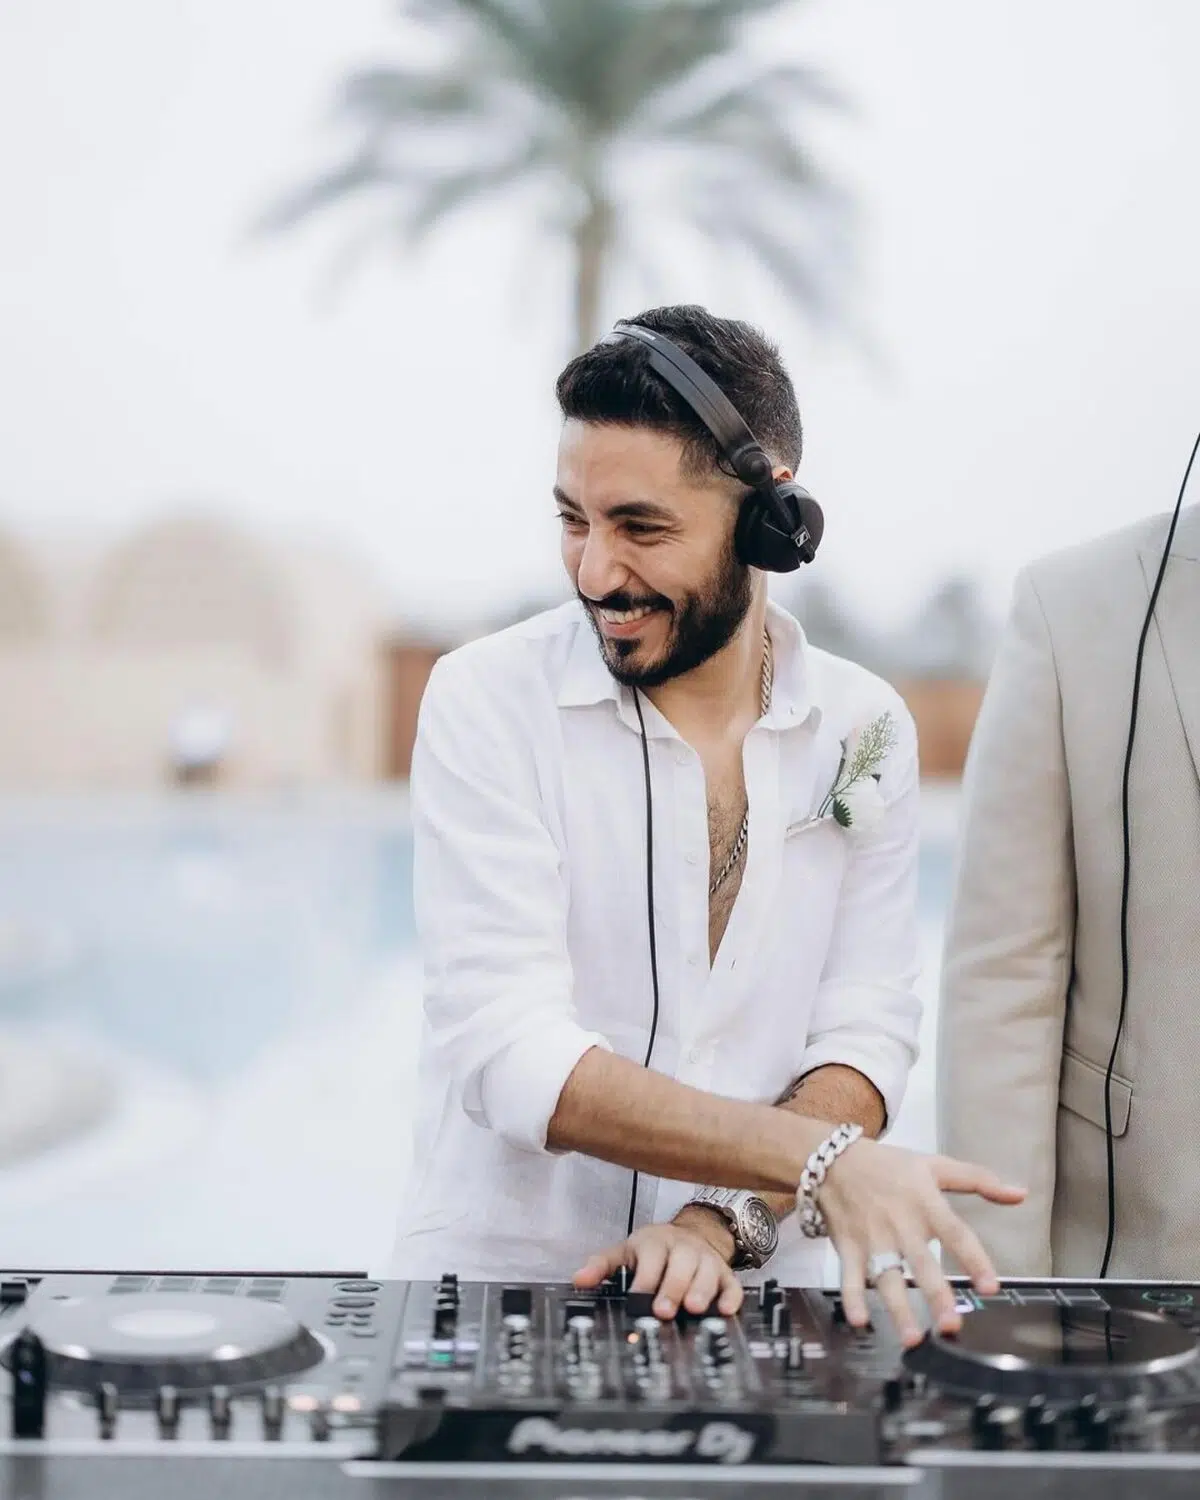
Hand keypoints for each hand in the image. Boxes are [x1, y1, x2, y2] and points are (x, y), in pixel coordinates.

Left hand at [572, 1215, 743, 1319]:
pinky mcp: (726, 1275)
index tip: (638, 1297)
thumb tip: (578, 1280)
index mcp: (656, 1243)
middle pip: (680, 1265)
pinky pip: (732, 1285)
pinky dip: (731, 1297)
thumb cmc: (654, 1250)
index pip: (651, 1258)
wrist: (693, 1235)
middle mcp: (684, 1250)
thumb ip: (602, 1266)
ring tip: (694, 1308)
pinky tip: (726, 1310)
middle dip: (672, 1287)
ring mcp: (707, 1261)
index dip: (645, 1278)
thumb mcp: (626, 1252)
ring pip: (707, 1273)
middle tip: (664, 1310)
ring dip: (701, 1290)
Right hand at [816, 1140, 1025, 1347]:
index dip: (974, 1260)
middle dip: (936, 1295)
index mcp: (925, 1203)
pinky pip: (849, 1276)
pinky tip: (859, 1320)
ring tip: (912, 1338)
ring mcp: (872, 1237)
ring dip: (898, 1308)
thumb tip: (1019, 1194)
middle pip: (921, 1263)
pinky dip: (852, 1298)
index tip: (990, 1287)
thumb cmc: (889, 1165)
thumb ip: (978, 1180)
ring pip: (886, 1277)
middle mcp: (900, 1224)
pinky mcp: (848, 1247)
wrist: (833, 1158)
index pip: (955, 1233)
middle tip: (951, 1325)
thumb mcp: (935, 1165)